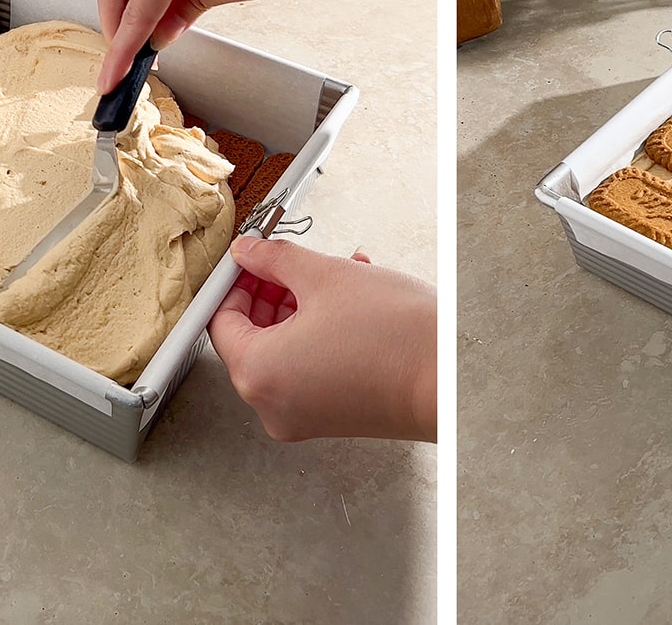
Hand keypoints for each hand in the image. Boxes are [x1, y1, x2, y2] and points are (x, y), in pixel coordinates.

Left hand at [208, 235, 435, 442]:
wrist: (450, 378)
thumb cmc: (395, 337)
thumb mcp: (325, 276)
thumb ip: (276, 260)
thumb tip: (248, 253)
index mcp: (258, 373)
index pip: (221, 321)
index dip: (234, 282)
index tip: (250, 260)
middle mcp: (272, 405)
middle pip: (251, 339)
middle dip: (271, 294)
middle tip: (292, 266)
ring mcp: (302, 417)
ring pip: (283, 352)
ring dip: (299, 310)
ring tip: (333, 278)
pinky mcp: (331, 418)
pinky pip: (307, 370)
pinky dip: (317, 336)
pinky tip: (349, 304)